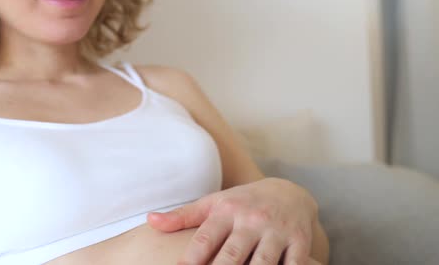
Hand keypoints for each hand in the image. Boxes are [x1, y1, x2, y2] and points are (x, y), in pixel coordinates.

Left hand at [146, 178, 318, 264]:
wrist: (289, 192)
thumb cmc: (242, 202)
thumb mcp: (213, 203)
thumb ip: (182, 216)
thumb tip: (150, 221)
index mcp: (227, 211)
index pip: (205, 239)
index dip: (191, 259)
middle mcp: (252, 220)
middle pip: (232, 255)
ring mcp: (277, 231)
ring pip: (262, 264)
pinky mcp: (300, 242)